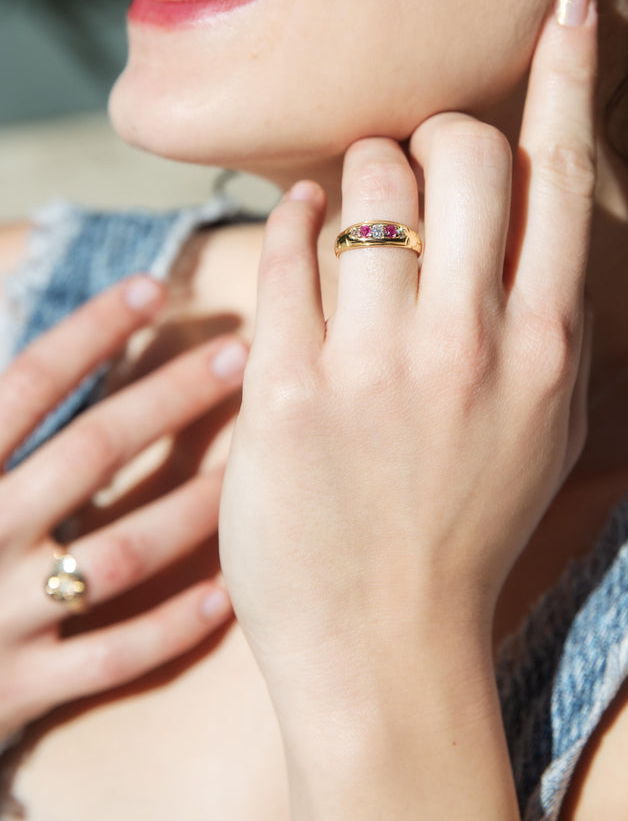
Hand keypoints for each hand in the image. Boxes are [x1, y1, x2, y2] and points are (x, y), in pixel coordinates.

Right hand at [0, 276, 246, 740]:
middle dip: (170, 397)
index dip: (90, 332)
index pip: (28, 384)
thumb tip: (14, 331)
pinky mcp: (17, 689)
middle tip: (238, 354)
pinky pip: (111, 658)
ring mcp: (0, 615)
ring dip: (193, 509)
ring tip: (252, 467)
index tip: (152, 287)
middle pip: (93, 451)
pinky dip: (170, 629)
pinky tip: (225, 595)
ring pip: (121, 552)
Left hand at [221, 0, 596, 715]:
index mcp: (545, 345)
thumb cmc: (471, 523)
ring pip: (367, 177)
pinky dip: (292, 217)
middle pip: (462, 147)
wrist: (389, 644)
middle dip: (434, 136)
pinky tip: (300, 232)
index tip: (569, 3)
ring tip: (350, 223)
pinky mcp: (290, 389)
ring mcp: (377, 366)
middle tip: (413, 175)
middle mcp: (470, 341)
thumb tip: (523, 205)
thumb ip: (544, 310)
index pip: (564, 176)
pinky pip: (288, 244)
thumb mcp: (544, 418)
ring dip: (355, 177)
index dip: (569, 75)